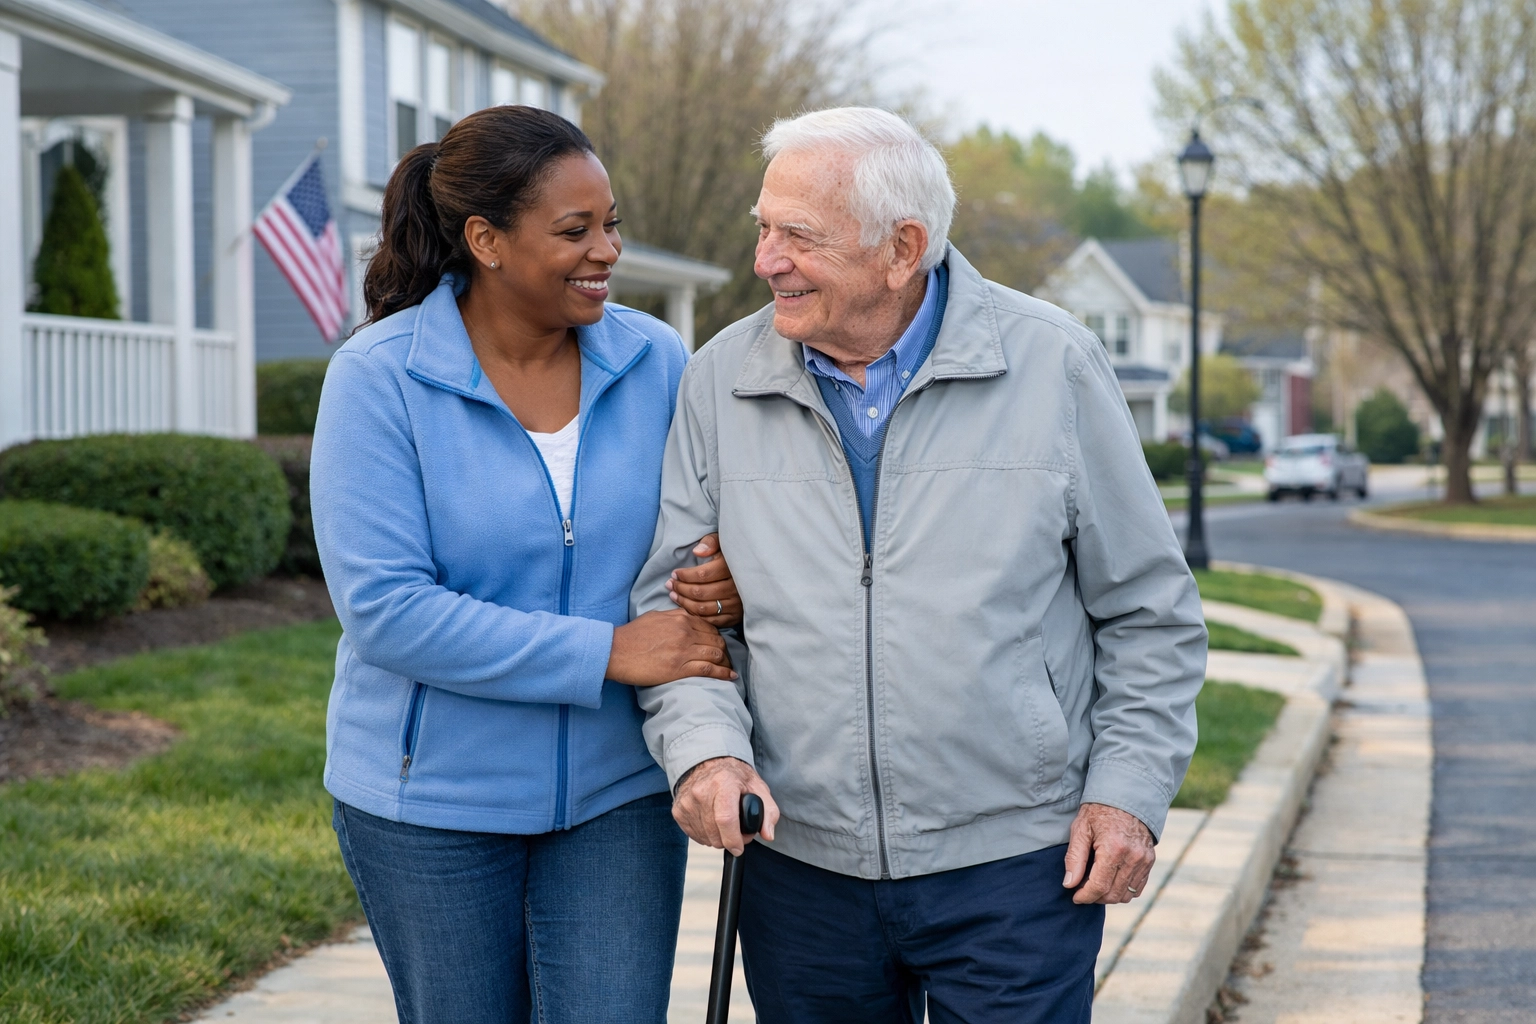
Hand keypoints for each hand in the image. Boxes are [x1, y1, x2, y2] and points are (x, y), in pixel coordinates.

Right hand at [607, 610, 734, 686]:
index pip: (709, 626)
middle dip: (724, 650)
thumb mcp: (655, 617)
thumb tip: (686, 618)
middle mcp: (686, 632)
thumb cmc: (632, 635)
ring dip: (725, 662)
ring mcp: (684, 650)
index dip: (716, 637)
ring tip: (728, 668)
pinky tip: (730, 676)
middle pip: (716, 640)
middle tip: (725, 658)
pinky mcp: (680, 668)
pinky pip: (709, 669)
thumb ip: (674, 616)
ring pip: (716, 654)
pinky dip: (723, 673)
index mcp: (681, 618)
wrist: (616, 651)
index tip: (717, 644)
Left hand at [666, 534, 742, 627]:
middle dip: (681, 588)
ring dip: (684, 602)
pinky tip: (685, 607)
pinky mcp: (735, 617)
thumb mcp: (723, 542)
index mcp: (731, 568)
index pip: (702, 575)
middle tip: (670, 584)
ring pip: (703, 608)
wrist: (755, 575)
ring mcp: (736, 604)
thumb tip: (697, 552)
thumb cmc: (731, 557)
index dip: (685, 575)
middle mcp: (736, 588)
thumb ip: (711, 542)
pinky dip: (695, 615)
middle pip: (700, 592)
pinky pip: (710, 620)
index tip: (675, 573)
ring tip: (674, 595)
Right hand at [673, 756, 778, 855]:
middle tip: (737, 831)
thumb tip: (768, 834)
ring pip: (705, 837)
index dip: (734, 839)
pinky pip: (694, 835)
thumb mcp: (757, 786)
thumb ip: (769, 811)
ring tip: (724, 823)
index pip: (726, 819)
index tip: (739, 847)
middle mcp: (701, 791)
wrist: (707, 762)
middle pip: (715, 833)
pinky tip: (711, 822)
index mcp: (723, 783)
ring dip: (717, 838)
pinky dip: (705, 835)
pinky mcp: (678, 810)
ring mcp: (687, 802)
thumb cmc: (734, 776)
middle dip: (729, 840)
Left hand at [1062, 802, 1154, 904]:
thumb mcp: (1081, 829)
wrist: (1126, 795)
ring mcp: (1144, 860)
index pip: (1099, 886)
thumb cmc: (1099, 810)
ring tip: (1095, 884)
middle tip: (1082, 889)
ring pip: (1126, 894)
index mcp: (1114, 848)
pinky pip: (1138, 887)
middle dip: (1095, 897)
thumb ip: (1075, 858)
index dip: (1085, 896)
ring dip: (1109, 895)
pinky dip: (1124, 890)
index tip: (1074, 896)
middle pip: (1113, 894)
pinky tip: (1110, 880)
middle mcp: (1133, 857)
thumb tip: (1069, 884)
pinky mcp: (1149, 860)